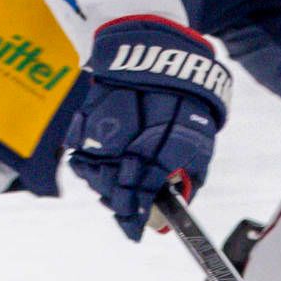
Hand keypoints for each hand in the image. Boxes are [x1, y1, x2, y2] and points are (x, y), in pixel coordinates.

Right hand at [65, 20, 230, 240]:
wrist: (153, 51)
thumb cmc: (184, 97)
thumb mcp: (199, 138)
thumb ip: (187, 175)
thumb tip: (175, 206)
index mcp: (160, 153)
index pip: (142, 200)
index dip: (139, 220)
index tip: (138, 230)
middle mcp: (127, 147)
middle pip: (114, 194)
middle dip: (122, 206)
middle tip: (130, 211)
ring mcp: (102, 135)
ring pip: (94, 177)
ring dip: (105, 185)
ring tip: (119, 181)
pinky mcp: (84, 122)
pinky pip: (81, 155)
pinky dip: (91, 162)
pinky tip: (106, 159)